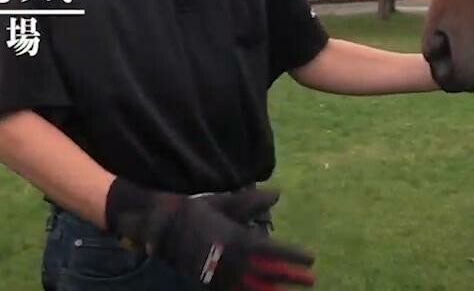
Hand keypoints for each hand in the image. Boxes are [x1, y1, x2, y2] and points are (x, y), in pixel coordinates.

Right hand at [107, 179, 314, 289]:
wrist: (162, 230)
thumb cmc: (195, 212)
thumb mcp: (223, 203)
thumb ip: (251, 201)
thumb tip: (277, 193)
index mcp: (238, 240)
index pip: (273, 251)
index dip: (294, 256)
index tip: (311, 258)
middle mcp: (233, 261)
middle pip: (269, 274)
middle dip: (291, 278)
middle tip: (311, 281)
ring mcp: (221, 276)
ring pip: (255, 288)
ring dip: (275, 290)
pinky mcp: (210, 285)